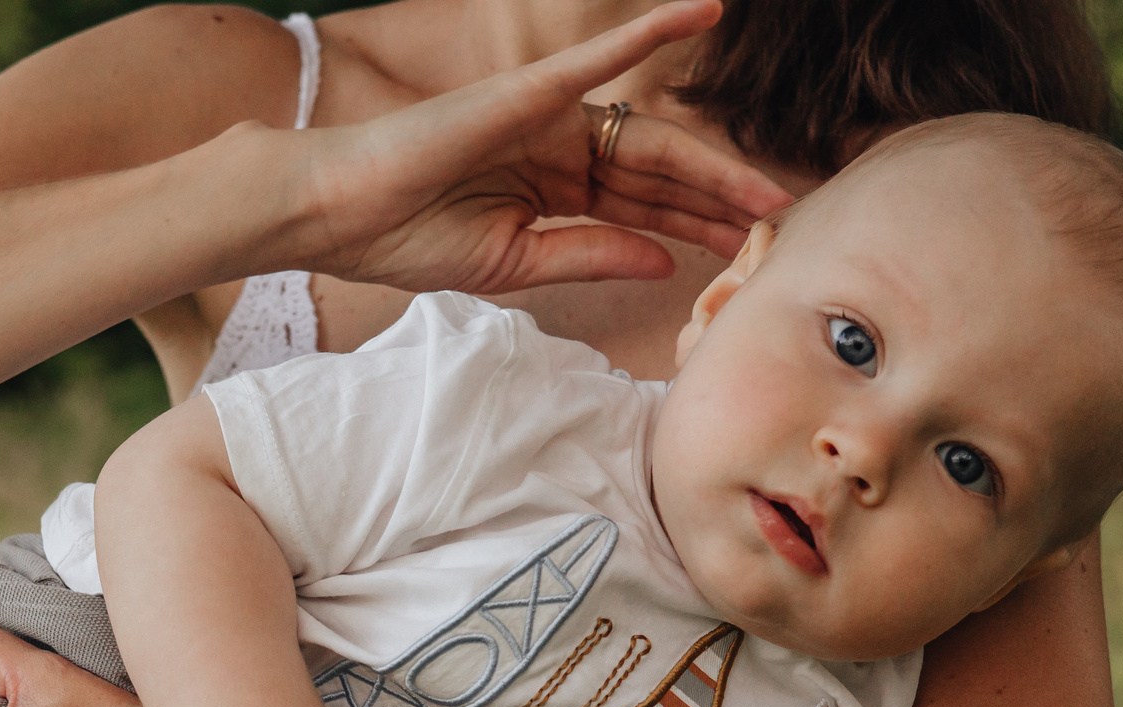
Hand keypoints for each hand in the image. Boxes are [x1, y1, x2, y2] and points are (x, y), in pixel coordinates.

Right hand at [289, 0, 790, 295]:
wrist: (343, 215)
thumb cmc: (409, 239)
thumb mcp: (516, 265)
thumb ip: (591, 255)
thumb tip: (663, 261)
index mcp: (553, 195)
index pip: (641, 210)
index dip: (695, 227)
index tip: (747, 252)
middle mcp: (560, 151)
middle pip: (658, 176)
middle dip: (719, 201)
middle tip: (779, 221)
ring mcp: (550, 117)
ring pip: (649, 137)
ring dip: (710, 162)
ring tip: (768, 187)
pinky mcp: (533, 91)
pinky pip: (604, 55)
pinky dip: (652, 30)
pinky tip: (703, 10)